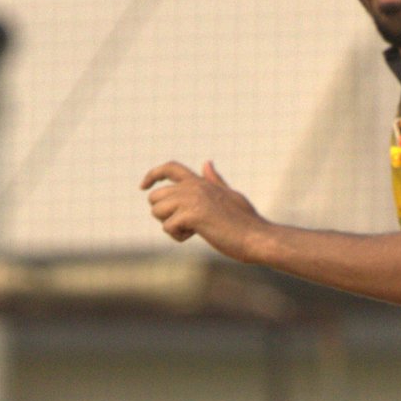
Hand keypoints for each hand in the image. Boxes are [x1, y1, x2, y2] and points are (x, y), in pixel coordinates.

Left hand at [142, 160, 266, 257]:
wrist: (258, 238)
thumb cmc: (247, 222)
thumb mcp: (230, 195)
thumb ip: (215, 181)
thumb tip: (206, 163)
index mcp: (201, 182)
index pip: (169, 168)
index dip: (152, 175)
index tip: (143, 187)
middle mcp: (194, 187)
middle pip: (155, 196)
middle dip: (163, 214)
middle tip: (184, 224)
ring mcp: (192, 199)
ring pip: (157, 211)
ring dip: (171, 226)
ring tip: (193, 230)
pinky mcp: (193, 215)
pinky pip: (168, 227)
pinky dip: (178, 237)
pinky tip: (196, 236)